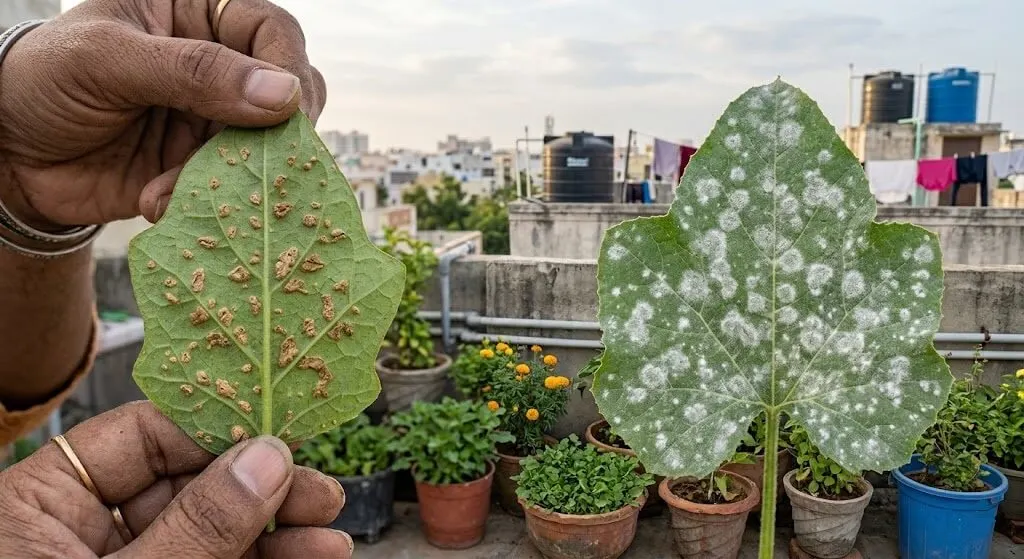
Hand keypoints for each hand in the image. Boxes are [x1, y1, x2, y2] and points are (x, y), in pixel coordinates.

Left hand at [0, 0, 325, 229]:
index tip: (288, 111)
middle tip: (257, 162)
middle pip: (289, 93)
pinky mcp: (201, 169)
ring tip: (177, 186)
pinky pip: (233, 188)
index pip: (273, 32)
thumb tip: (284, 95)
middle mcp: (218, 66)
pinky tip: (158, 202)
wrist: (3, 152)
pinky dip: (205, 201)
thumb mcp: (108, 58)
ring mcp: (213, 120)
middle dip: (275, 132)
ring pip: (266, 147)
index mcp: (199, 16)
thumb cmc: (43, 78)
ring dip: (234, 175)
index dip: (289, 68)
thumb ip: (194, 71)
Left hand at [0, 402, 351, 557]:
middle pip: (185, 485)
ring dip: (274, 535)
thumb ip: (196, 528)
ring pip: (210, 533)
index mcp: (37, 507)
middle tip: (321, 497)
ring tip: (330, 541)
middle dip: (260, 490)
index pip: (137, 438)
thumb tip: (265, 461)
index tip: (279, 441)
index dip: (213, 433)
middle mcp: (77, 534)